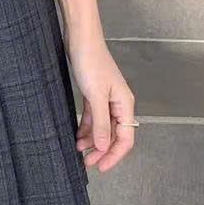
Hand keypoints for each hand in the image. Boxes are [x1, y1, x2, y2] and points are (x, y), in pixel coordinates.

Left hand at [65, 31, 135, 172]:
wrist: (80, 37)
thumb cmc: (91, 61)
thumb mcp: (95, 95)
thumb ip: (100, 123)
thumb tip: (103, 147)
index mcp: (125, 104)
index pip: (125, 138)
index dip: (114, 155)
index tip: (101, 167)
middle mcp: (118, 103)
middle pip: (114, 135)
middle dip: (102, 150)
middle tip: (87, 163)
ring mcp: (106, 99)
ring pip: (102, 127)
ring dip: (92, 141)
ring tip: (79, 151)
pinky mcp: (94, 94)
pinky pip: (93, 118)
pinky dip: (86, 128)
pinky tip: (78, 136)